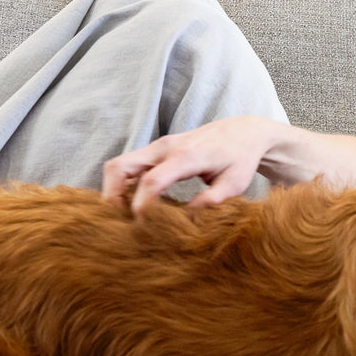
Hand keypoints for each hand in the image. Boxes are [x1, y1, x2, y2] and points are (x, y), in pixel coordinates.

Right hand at [101, 115, 283, 212]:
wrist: (243, 131)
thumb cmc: (240, 158)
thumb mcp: (235, 183)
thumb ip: (212, 201)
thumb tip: (187, 218)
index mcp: (186, 157)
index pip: (151, 181)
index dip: (141, 206)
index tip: (143, 225)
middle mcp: (165, 148)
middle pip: (119, 167)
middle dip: (112, 196)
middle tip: (122, 220)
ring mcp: (157, 146)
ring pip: (118, 165)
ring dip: (114, 190)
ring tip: (126, 213)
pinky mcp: (156, 149)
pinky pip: (128, 165)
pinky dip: (123, 183)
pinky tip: (134, 202)